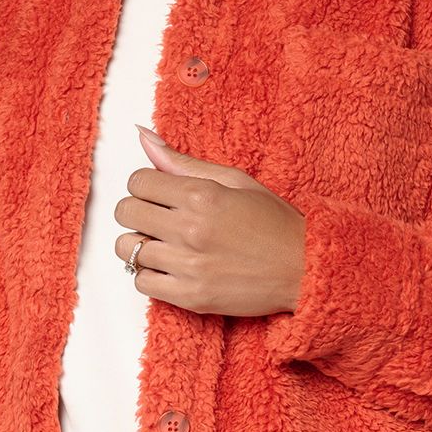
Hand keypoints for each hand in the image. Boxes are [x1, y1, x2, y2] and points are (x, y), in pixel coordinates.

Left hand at [112, 124, 306, 316]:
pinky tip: (171, 268)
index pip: (137, 182)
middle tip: (159, 218)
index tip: (160, 194)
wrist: (305, 269)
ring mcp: (189, 265)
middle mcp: (191, 229)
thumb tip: (142, 135)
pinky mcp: (191, 296)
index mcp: (202, 195)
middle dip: (138, 212)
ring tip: (165, 244)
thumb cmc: (274, 223)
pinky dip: (149, 275)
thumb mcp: (234, 180)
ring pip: (127, 250)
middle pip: (126, 213)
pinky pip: (141, 283)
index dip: (145, 186)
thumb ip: (184, 162)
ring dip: (140, 245)